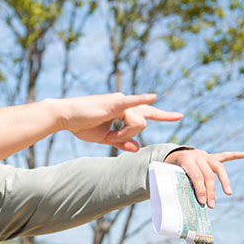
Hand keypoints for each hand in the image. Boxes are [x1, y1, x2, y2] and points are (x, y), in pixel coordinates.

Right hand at [55, 93, 183, 151]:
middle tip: (147, 126)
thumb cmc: (81, 125)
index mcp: (123, 110)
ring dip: (123, 134)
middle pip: (142, 122)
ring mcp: (120, 101)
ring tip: (107, 134)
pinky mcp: (114, 103)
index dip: (164, 115)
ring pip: (137, 123)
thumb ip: (122, 142)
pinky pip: (132, 104)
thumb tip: (137, 148)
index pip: (147, 113)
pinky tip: (152, 95)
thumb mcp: (104, 138)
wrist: (65, 117)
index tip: (179, 116)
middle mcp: (125, 102)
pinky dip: (142, 100)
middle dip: (133, 133)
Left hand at [163, 148, 243, 207]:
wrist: (172, 152)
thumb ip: (175, 183)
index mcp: (185, 159)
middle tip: (211, 205)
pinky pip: (224, 156)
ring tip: (228, 193)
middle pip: (208, 175)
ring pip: (219, 167)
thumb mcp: (169, 174)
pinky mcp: (211, 156)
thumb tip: (176, 202)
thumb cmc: (170, 168)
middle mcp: (197, 156)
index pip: (196, 176)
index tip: (202, 201)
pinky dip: (235, 155)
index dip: (200, 189)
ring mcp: (205, 155)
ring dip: (224, 181)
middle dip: (210, 191)